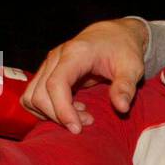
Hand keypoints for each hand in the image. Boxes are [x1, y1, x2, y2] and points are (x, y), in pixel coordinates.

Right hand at [21, 17, 147, 132]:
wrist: (114, 35)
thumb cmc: (123, 49)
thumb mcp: (132, 67)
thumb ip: (125, 87)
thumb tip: (122, 107)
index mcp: (75, 54)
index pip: (56, 84)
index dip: (62, 110)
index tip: (77, 128)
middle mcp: (56, 58)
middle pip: (40, 94)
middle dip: (60, 116)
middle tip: (88, 122)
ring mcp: (49, 65)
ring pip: (32, 96)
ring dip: (51, 114)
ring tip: (80, 116)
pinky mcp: (48, 73)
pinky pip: (34, 95)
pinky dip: (46, 109)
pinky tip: (71, 109)